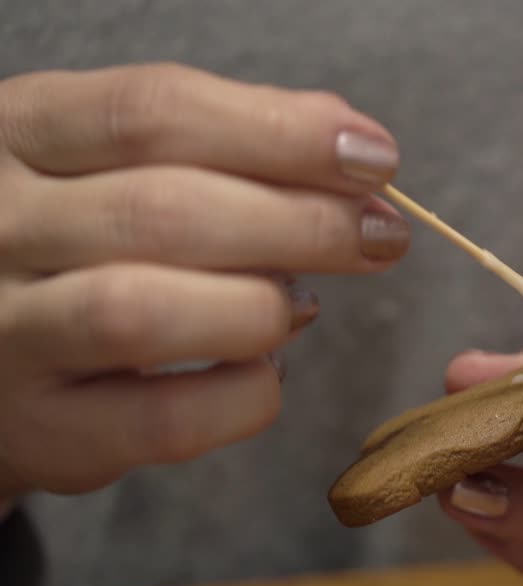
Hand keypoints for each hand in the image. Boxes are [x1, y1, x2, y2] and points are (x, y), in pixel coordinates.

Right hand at [0, 63, 409, 499]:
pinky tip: (266, 370)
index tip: (375, 158)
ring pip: (146, 313)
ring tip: (310, 303)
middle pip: (164, 212)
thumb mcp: (112, 165)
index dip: (283, 133)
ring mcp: (10, 334)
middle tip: (382, 236)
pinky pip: (167, 421)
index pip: (154, 113)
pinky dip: (245, 393)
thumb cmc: (76, 243)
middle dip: (303, 223)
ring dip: (264, 306)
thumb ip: (219, 145)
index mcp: (17, 132)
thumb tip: (348, 146)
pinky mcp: (44, 432)